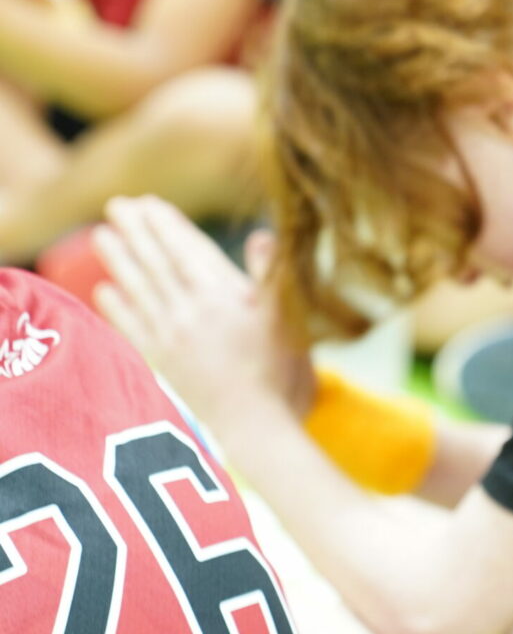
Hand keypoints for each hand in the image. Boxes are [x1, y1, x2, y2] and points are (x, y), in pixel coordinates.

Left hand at [93, 195, 314, 444]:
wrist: (254, 429)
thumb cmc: (281, 375)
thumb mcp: (290, 320)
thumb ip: (272, 276)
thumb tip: (261, 236)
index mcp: (222, 297)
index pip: (187, 251)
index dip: (166, 225)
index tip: (148, 204)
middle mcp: (189, 312)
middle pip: (156, 264)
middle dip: (135, 233)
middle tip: (116, 206)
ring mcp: (171, 339)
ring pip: (138, 290)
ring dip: (118, 261)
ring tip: (101, 236)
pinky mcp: (161, 366)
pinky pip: (130, 329)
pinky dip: (116, 308)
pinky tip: (104, 292)